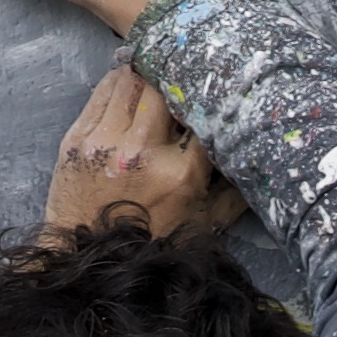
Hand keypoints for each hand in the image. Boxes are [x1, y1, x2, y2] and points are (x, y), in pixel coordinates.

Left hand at [38, 64, 241, 249]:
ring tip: (155, 75)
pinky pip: (102, 91)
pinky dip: (119, 82)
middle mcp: (143, 152)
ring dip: (147, 75)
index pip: (203, 113)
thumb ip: (236, 191)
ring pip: (132, 81)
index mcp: (181, 173)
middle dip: (176, 81)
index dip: (208, 97)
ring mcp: (105, 143)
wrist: (90, 261)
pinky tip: (128, 85)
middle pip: (166, 89)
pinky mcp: (77, 138)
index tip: (214, 87)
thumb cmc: (154, 243)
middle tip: (182, 75)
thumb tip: (260, 158)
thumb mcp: (206, 224)